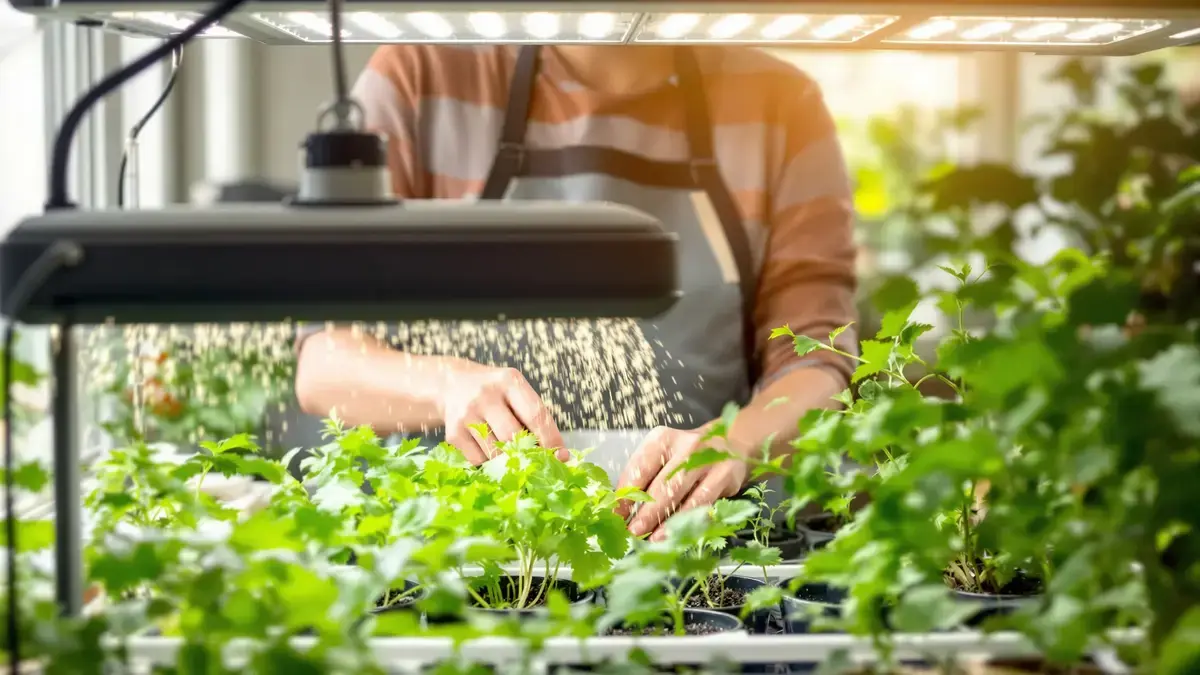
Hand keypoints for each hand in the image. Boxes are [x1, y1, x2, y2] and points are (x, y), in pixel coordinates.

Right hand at [440, 363, 565, 465]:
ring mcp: (467, 414)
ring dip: (508, 459)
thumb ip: (535, 417)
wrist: (451, 385)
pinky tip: (488, 447)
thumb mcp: (515, 391)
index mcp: (509, 381)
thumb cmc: (495, 393)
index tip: (561, 456)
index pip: (535, 415)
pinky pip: (479, 459)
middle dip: (529, 453)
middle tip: (536, 461)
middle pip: (514, 436)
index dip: (551, 439)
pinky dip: (489, 461)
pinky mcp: (453, 432)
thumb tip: (557, 455)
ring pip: (496, 452)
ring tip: (510, 452)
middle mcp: (486, 395)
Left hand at [615, 426, 748, 540]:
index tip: (616, 517)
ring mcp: (708, 460)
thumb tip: (620, 512)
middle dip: (643, 514)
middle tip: (632, 533)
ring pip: (681, 496)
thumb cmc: (687, 456)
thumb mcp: (664, 457)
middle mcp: (686, 446)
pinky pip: (702, 503)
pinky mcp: (724, 476)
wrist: (730, 444)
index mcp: (662, 439)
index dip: (625, 497)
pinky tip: (675, 534)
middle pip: (660, 485)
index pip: (638, 469)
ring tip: (650, 539)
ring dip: (663, 522)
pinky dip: (686, 521)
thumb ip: (643, 479)